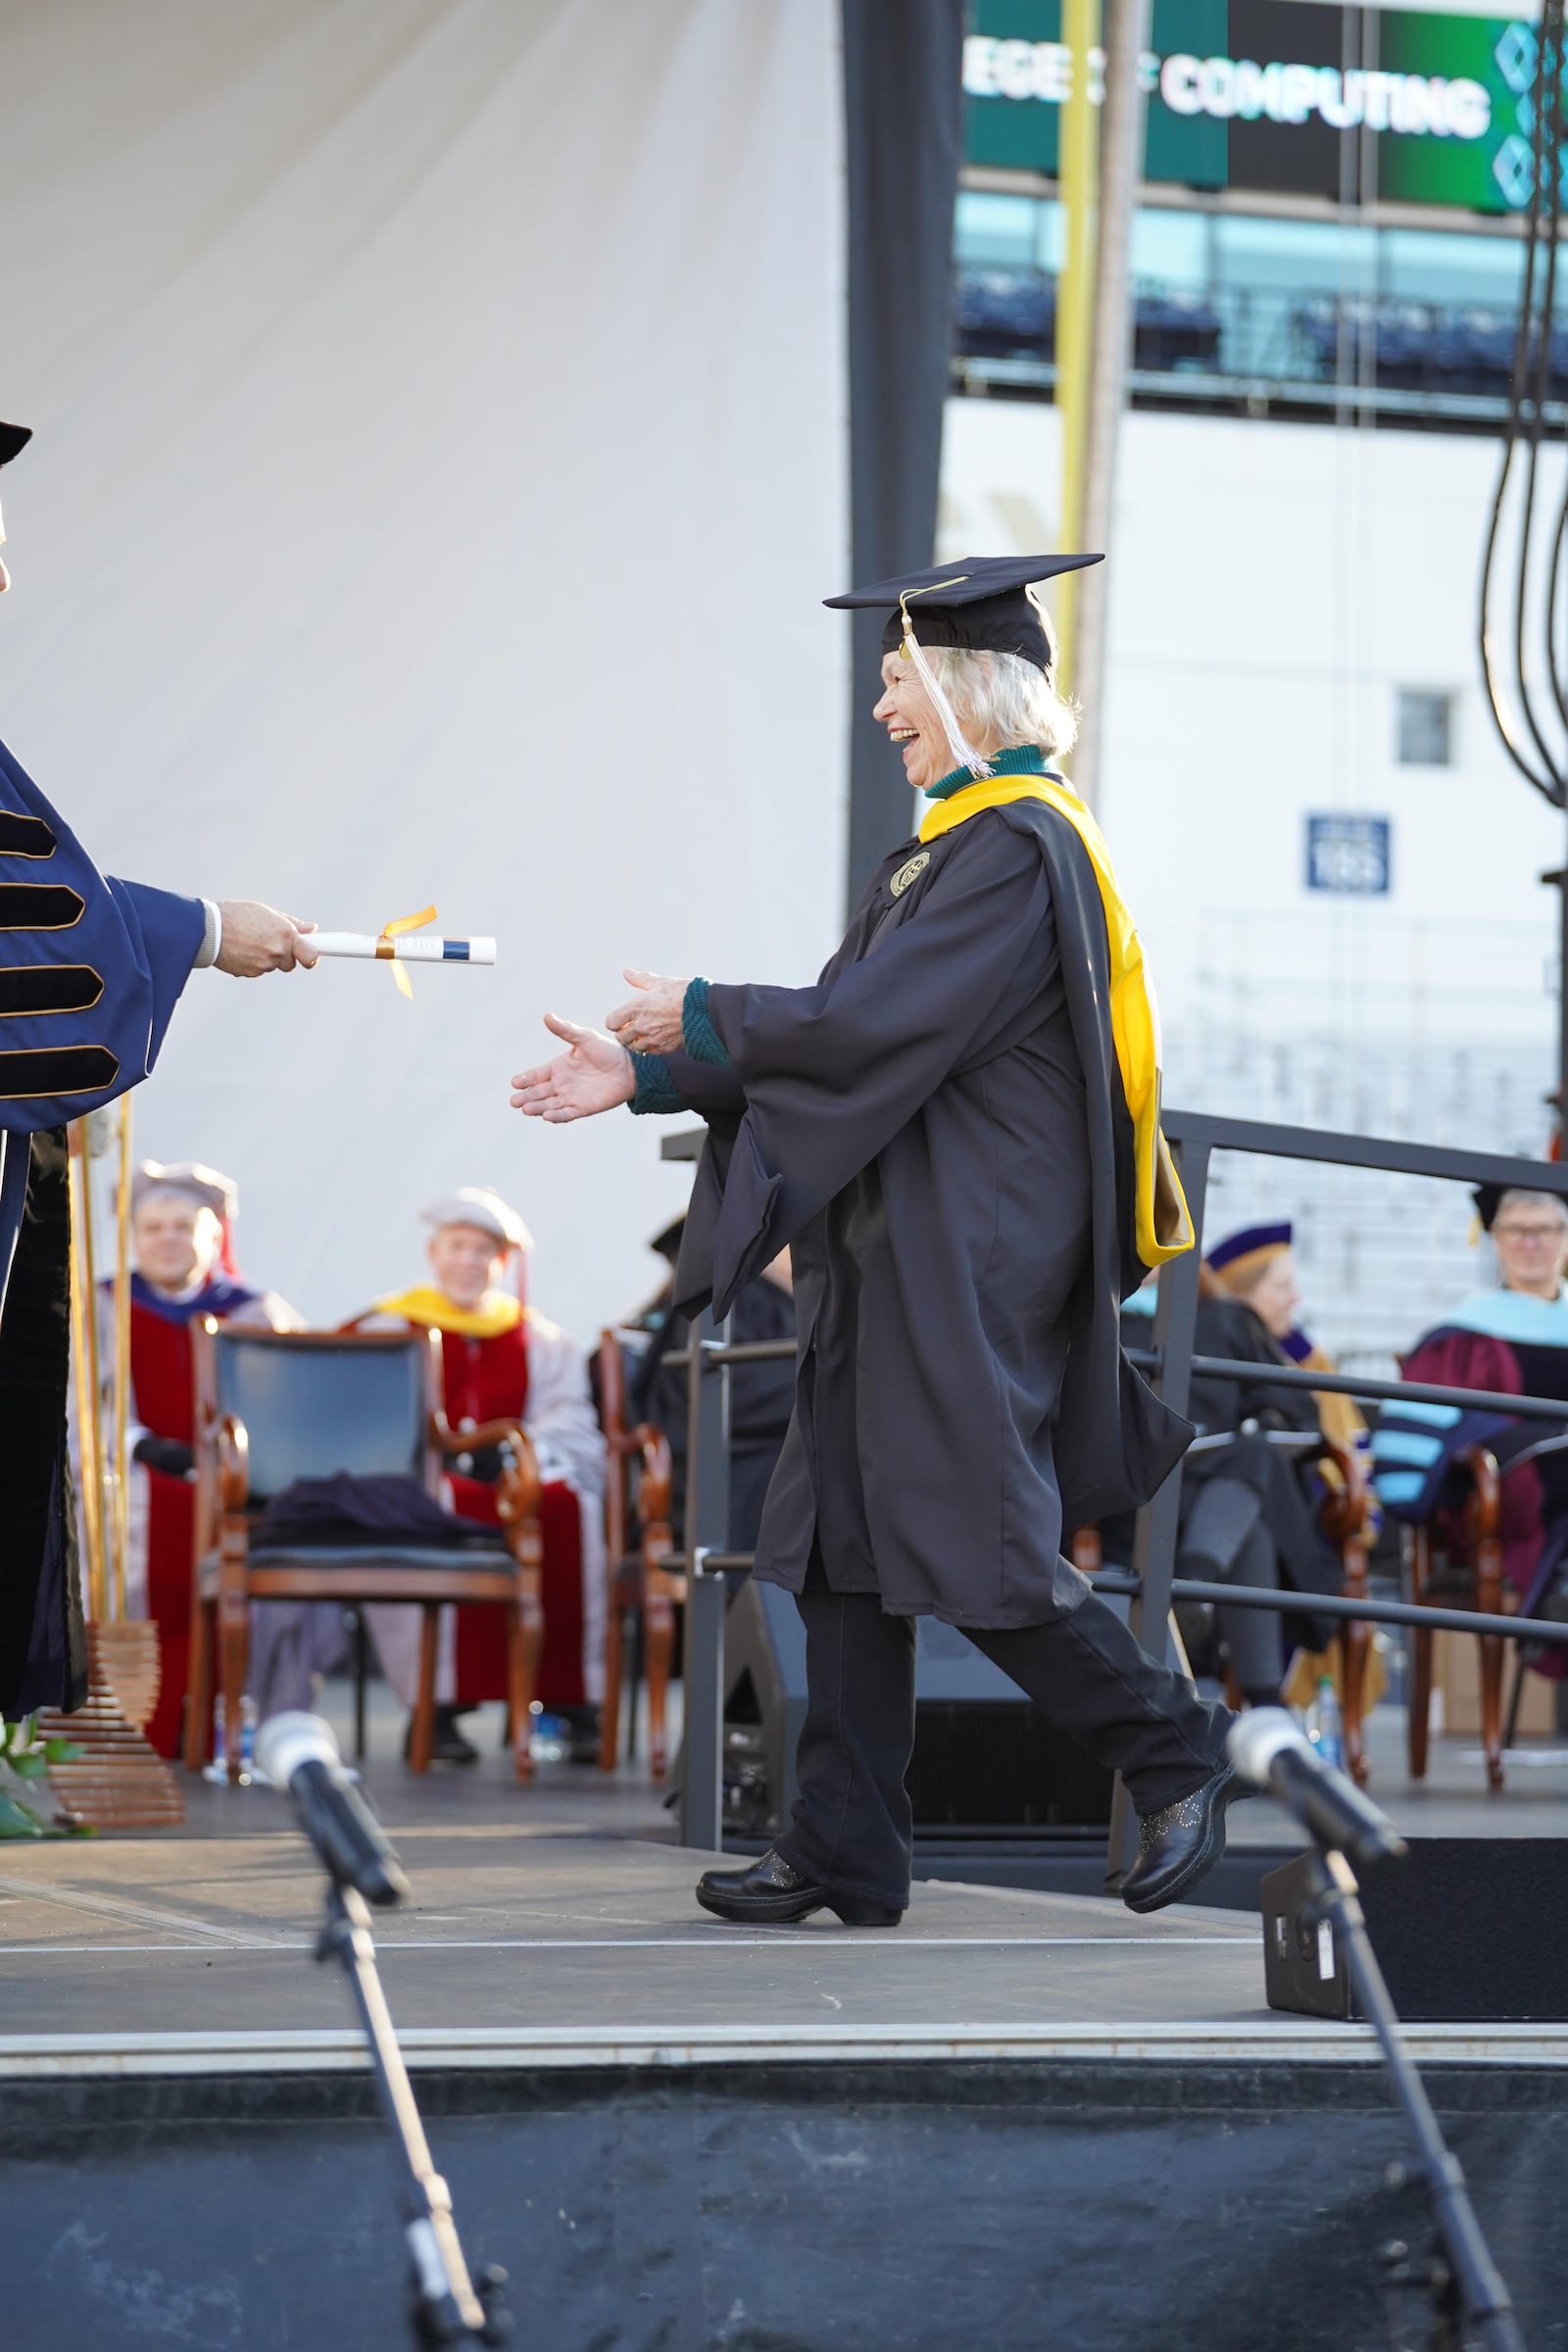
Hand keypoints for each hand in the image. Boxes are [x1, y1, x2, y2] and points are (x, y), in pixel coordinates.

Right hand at [215, 900, 318, 976]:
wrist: (208, 929)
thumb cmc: (236, 915)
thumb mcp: (266, 912)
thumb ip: (291, 923)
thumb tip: (311, 929)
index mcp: (285, 934)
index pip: (311, 955)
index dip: (312, 956)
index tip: (313, 954)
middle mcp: (277, 952)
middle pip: (291, 963)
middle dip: (283, 954)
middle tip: (268, 940)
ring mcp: (264, 964)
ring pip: (273, 966)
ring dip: (266, 957)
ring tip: (250, 941)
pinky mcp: (250, 973)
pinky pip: (258, 970)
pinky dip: (253, 962)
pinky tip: (242, 949)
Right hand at [510, 1014, 635, 1122]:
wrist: (630, 1068)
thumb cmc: (607, 1050)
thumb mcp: (584, 1038)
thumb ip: (565, 1029)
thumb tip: (547, 1015)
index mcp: (558, 1067)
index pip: (536, 1075)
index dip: (525, 1079)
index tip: (515, 1082)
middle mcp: (561, 1083)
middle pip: (538, 1092)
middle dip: (526, 1097)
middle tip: (514, 1101)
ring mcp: (570, 1097)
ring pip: (549, 1104)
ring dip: (537, 1107)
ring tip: (526, 1109)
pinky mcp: (583, 1108)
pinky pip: (566, 1114)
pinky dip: (556, 1116)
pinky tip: (547, 1116)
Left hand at [604, 967, 689, 1056]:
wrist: (705, 1011)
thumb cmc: (683, 994)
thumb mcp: (660, 983)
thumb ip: (641, 979)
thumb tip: (627, 972)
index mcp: (636, 1008)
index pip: (611, 1022)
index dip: (615, 1021)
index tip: (622, 1018)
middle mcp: (641, 1025)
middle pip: (620, 1037)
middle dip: (623, 1032)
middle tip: (631, 1027)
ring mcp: (652, 1038)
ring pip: (633, 1047)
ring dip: (635, 1041)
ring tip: (642, 1034)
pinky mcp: (664, 1048)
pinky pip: (648, 1052)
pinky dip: (648, 1047)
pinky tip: (654, 1039)